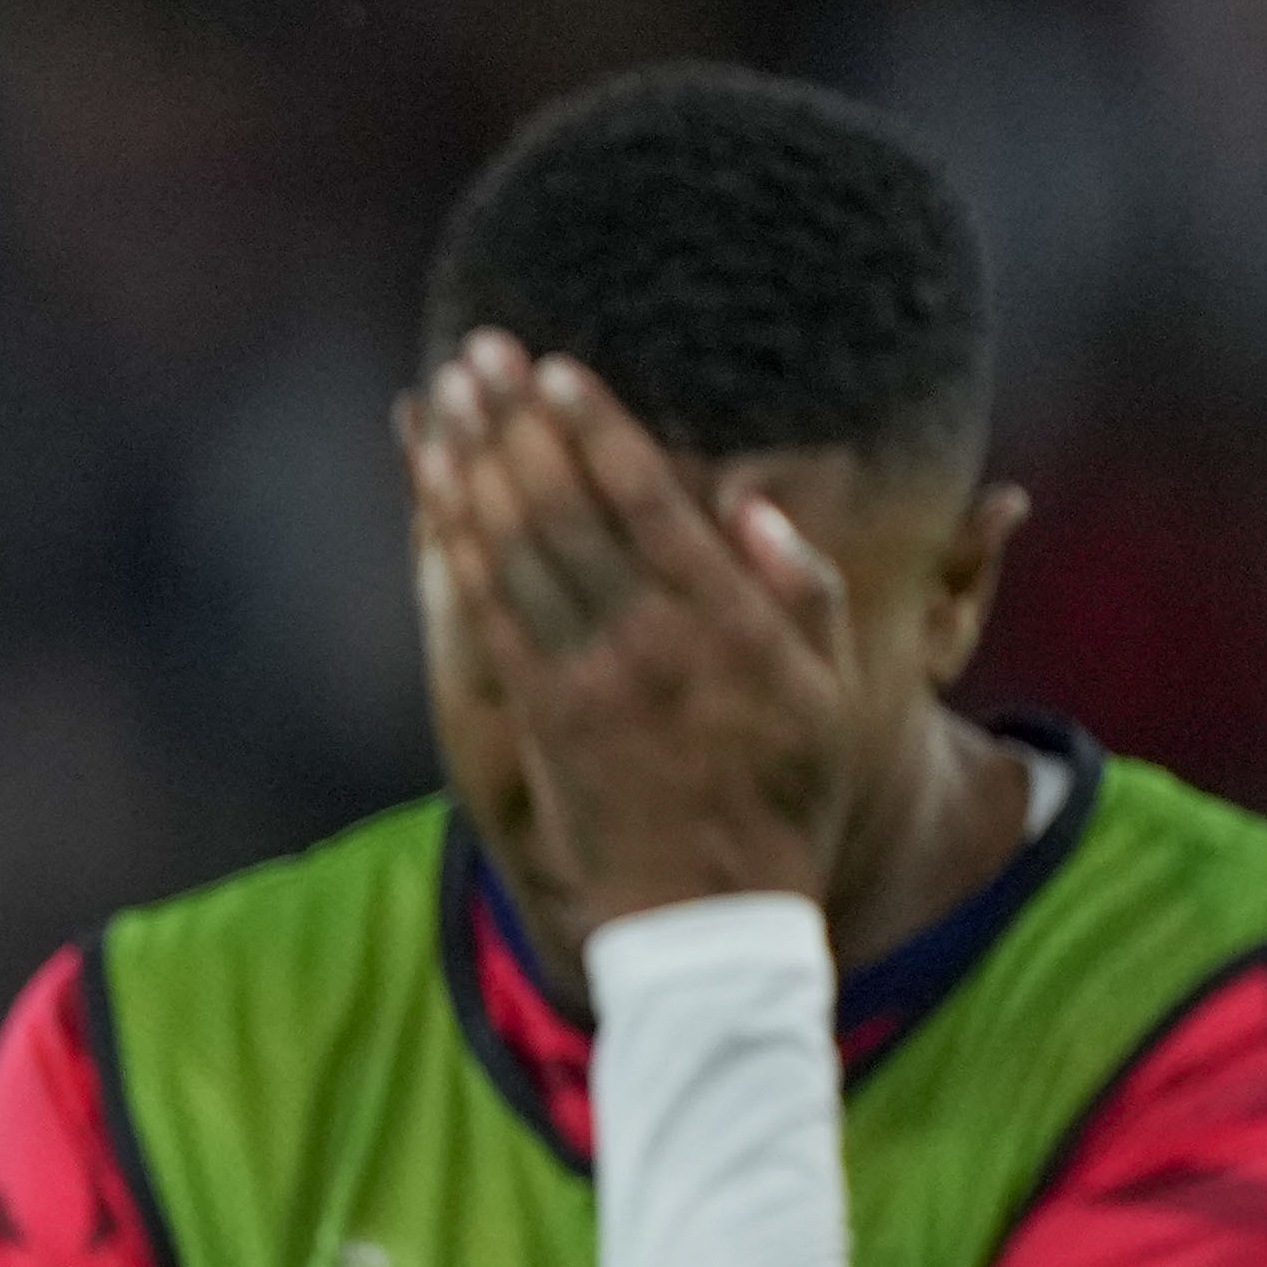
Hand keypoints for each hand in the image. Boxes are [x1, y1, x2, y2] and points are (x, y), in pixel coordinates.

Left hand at [409, 332, 861, 928]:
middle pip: (565, 510)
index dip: (595, 430)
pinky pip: (485, 611)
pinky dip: (454, 543)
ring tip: (451, 393)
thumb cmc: (780, 798)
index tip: (557, 368)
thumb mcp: (832, 697)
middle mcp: (646, 641)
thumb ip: (807, 595)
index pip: (649, 503)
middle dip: (518, 424)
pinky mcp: (537, 713)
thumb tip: (759, 506)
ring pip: (515, 550)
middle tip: (482, 349)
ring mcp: (583, 678)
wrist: (708, 916)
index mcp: (724, 624)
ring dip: (476, 465)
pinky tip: (434, 489)